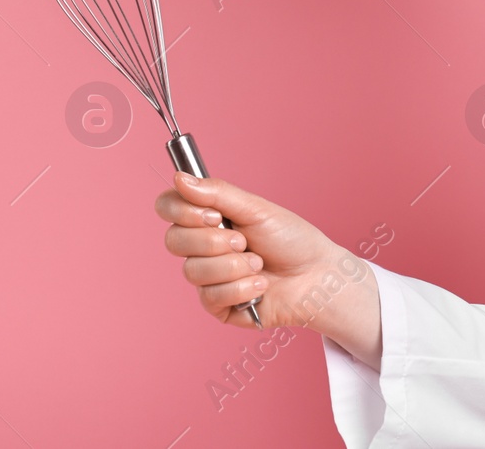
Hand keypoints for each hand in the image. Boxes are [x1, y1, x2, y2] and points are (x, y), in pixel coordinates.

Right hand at [155, 172, 376, 348]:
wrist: (317, 276)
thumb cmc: (290, 240)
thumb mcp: (255, 209)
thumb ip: (217, 193)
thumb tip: (180, 178)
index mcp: (207, 218)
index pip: (167, 207)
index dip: (182, 211)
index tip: (213, 215)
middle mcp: (201, 247)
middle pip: (173, 241)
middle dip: (213, 241)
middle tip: (243, 241)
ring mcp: (207, 277)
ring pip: (193, 271)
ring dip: (233, 266)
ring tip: (258, 264)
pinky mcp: (217, 306)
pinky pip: (210, 296)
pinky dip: (240, 288)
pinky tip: (260, 285)